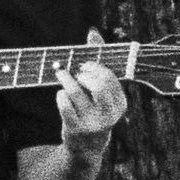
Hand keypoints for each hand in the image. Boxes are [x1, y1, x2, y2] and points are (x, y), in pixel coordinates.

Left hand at [55, 30, 126, 178]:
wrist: (87, 147)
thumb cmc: (95, 109)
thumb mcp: (103, 90)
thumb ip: (100, 60)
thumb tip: (92, 32)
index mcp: (120, 103)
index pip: (110, 77)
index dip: (95, 67)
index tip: (85, 66)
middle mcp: (109, 114)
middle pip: (98, 84)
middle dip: (84, 73)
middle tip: (78, 73)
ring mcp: (92, 123)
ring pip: (76, 92)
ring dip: (66, 79)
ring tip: (61, 74)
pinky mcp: (75, 129)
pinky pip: (64, 105)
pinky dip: (60, 95)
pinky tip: (61, 94)